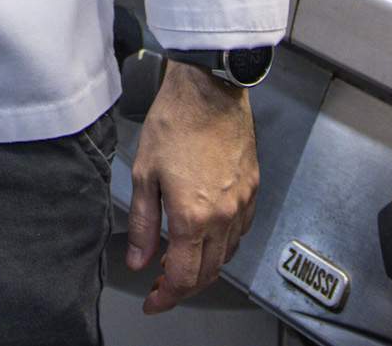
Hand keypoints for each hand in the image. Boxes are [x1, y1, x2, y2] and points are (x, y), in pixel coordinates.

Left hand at [126, 62, 258, 314]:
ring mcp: (242, 204)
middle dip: (184, 288)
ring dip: (204, 267)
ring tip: (180, 261)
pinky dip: (223, 245)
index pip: (183, 277)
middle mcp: (223, 216)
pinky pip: (241, 232)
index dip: (166, 296)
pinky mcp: (252, 189)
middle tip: (162, 286)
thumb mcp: (144, 174)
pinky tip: (207, 237)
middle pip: (208, 273)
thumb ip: (143, 224)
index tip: (153, 301)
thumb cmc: (175, 122)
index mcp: (193, 217)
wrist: (209, 90)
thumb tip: (139, 260)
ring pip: (227, 255)